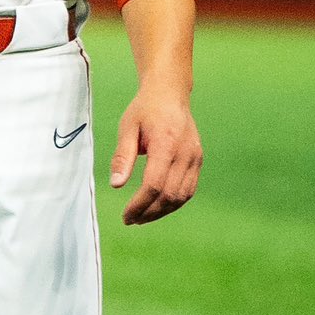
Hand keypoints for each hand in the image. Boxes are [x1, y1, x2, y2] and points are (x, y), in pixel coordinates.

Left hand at [109, 84, 202, 225]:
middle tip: (130, 220)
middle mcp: (185, 153)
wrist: (170, 94)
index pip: (155, 184)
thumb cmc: (144, 110)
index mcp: (166, 144)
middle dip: (149, 212)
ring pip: (182, 196)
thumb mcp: (127, 127)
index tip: (126, 215)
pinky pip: (189, 189)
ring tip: (142, 218)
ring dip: (162, 211)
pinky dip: (174, 203)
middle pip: (170, 195)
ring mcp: (195, 157)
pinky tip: (157, 207)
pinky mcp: (198, 160)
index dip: (140, 204)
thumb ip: (122, 156)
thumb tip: (116, 185)